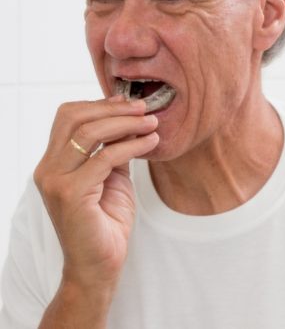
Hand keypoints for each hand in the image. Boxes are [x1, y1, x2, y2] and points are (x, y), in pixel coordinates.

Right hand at [34, 95, 158, 295]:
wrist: (99, 266)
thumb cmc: (105, 221)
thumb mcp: (111, 175)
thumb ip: (113, 147)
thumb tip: (131, 118)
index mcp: (53, 162)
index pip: (67, 116)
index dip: (99, 104)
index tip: (129, 102)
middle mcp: (48, 169)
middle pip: (73, 117)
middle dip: (112, 108)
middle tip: (143, 108)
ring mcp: (55, 181)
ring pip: (89, 133)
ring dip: (126, 123)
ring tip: (151, 123)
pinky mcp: (71, 193)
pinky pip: (105, 157)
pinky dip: (132, 145)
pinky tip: (151, 143)